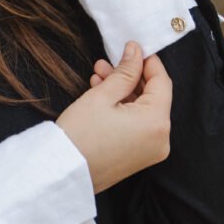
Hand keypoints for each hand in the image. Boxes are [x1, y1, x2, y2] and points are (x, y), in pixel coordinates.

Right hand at [55, 43, 170, 194]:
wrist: (62, 174)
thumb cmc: (79, 135)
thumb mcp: (102, 96)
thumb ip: (125, 71)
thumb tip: (136, 51)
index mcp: (157, 122)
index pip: (162, 82)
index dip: (147, 62)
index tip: (132, 49)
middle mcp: (161, 139)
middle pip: (153, 97)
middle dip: (131, 77)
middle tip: (108, 63)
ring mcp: (151, 151)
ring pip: (144, 111)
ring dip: (125, 93)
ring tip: (99, 78)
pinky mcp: (139, 157)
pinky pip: (138, 126)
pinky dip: (125, 111)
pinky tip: (103, 97)